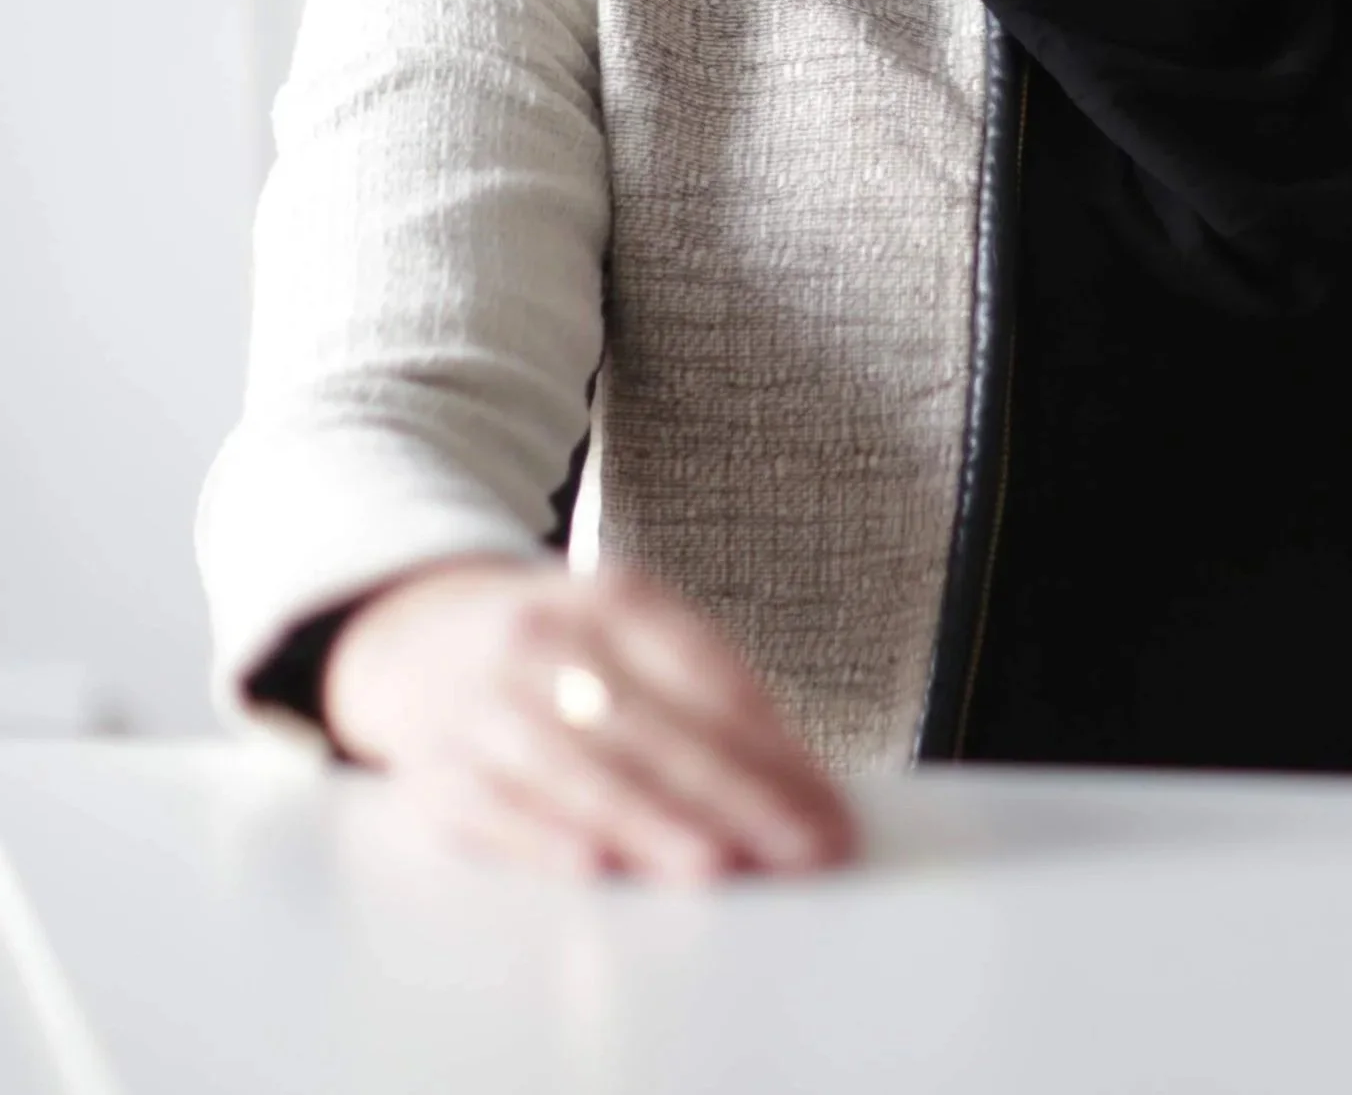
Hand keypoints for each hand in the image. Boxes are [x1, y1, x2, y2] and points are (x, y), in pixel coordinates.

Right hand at [322, 557, 856, 880]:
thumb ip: (709, 696)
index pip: (704, 669)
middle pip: (652, 726)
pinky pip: (490, 806)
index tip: (825, 806)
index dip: (769, 742)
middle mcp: (545, 637)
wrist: (415, 632)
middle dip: (734, 795)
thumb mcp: (629, 635)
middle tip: (800, 850)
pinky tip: (592, 868)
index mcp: (612, 596)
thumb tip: (801, 783)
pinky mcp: (433, 766)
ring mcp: (484, 700)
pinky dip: (541, 838)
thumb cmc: (558, 651)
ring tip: (715, 866)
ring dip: (650, 822)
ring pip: (578, 767)